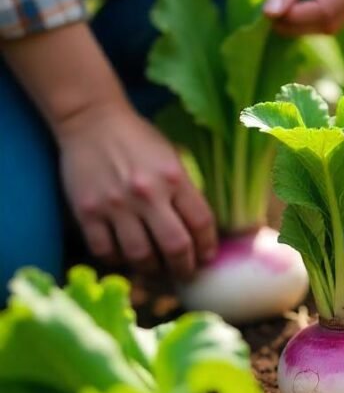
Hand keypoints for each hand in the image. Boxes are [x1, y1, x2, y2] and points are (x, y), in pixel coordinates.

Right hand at [56, 102, 216, 279]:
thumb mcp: (171, 157)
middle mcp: (147, 193)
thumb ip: (185, 190)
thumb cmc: (137, 139)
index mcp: (174, 177)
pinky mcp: (87, 211)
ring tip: (156, 268)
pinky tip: (125, 256)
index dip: (208, 246)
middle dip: (185, 267)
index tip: (207, 257)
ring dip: (152, 269)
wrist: (90, 119)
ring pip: (140, 256)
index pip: (201, 223)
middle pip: (175, 247)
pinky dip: (117, 260)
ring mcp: (115, 205)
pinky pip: (105, 251)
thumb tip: (201, 230)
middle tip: (185, 272)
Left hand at [263, 0, 343, 34]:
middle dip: (297, 23)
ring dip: (303, 22)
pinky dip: (312, 14)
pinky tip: (296, 1)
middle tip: (269, 12)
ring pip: (332, 23)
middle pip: (329, 23)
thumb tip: (271, 15)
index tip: (266, 13)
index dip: (293, 18)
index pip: (323, 12)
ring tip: (280, 5)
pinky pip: (335, 14)